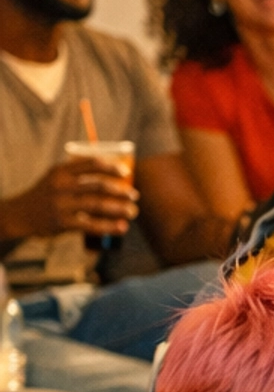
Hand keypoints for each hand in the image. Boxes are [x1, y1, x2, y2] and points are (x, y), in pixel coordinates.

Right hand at [2, 157, 137, 240]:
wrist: (21, 214)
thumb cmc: (46, 195)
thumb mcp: (56, 177)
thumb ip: (77, 174)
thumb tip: (112, 174)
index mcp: (62, 170)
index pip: (91, 164)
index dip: (112, 167)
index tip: (126, 173)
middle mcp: (61, 185)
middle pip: (98, 185)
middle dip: (120, 190)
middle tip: (134, 195)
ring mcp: (61, 204)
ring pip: (97, 205)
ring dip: (119, 208)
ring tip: (132, 211)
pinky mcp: (62, 223)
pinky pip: (90, 225)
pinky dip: (109, 226)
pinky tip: (122, 227)